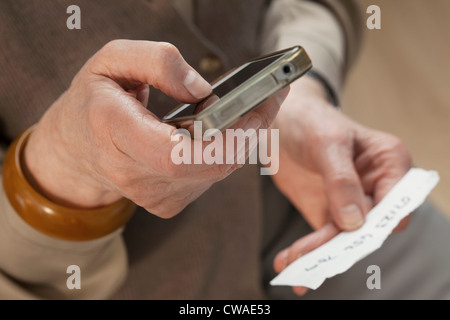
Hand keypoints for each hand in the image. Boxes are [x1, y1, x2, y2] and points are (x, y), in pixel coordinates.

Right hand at [24, 40, 286, 217]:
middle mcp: (132, 173)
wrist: (77, 147)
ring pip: (215, 173)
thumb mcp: (113, 59)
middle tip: (270, 100)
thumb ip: (157, 63)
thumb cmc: (95, 100)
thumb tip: (202, 89)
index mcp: (113, 133)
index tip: (254, 110)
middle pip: (208, 166)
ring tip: (255, 110)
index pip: (176, 154)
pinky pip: (209, 179)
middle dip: (248, 133)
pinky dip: (225, 154)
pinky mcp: (166, 203)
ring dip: (242, 141)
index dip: (222, 139)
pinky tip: (226, 132)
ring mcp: (151, 194)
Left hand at [271, 77, 411, 294]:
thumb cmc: (311, 120)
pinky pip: (323, 237)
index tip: (350, 232)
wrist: (280, 121)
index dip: (377, 222)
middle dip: (342, 245)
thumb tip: (354, 222)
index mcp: (388, 163)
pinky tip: (289, 261)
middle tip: (313, 258)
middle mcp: (375, 186)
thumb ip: (341, 179)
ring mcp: (351, 202)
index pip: (396, 204)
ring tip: (293, 263)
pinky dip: (307, 251)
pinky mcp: (328, 212)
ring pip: (344, 238)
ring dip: (319, 254)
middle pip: (369, 227)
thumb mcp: (326, 141)